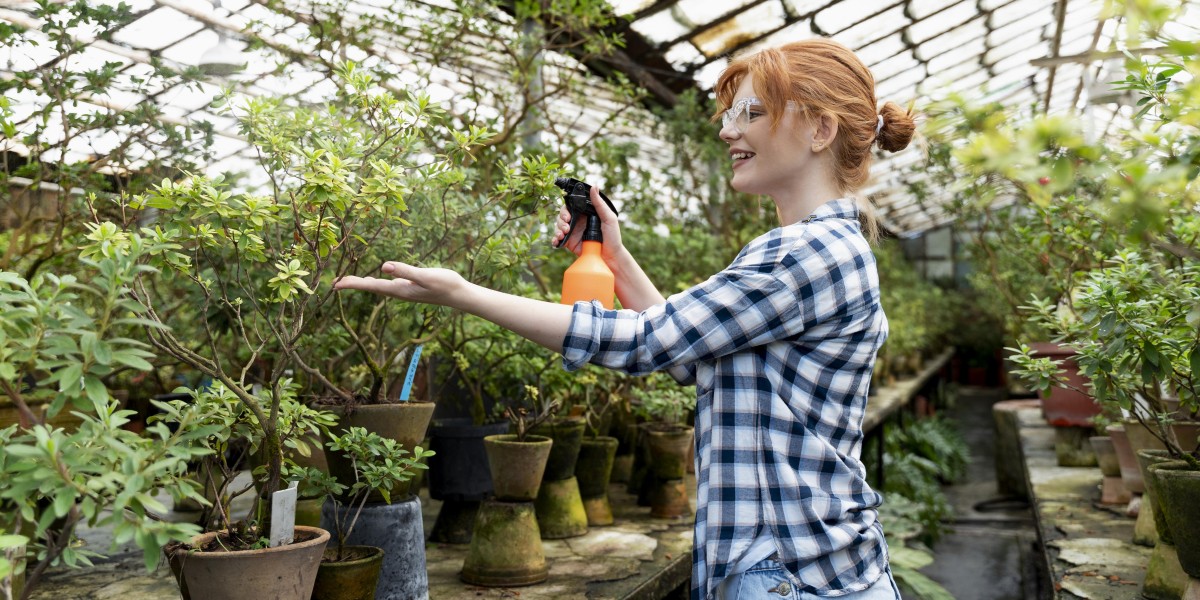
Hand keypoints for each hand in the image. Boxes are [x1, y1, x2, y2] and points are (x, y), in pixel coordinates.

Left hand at [334, 262, 467, 307]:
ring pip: (378, 287)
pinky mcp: (410, 287)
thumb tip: (384, 266)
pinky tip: (374, 279)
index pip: (371, 286)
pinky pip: (387, 284)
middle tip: (335, 283)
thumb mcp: (425, 276)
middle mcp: (399, 291)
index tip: (336, 283)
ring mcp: (404, 290)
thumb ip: (405, 271)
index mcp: (400, 289)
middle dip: (353, 284)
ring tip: (349, 282)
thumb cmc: (445, 284)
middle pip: (371, 287)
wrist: (459, 294)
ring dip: (363, 284)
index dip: (353, 283)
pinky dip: (375, 281)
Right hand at [551, 185, 624, 264]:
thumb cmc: (612, 236)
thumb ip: (600, 203)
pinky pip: (558, 239)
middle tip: (566, 226)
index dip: (566, 209)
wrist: (611, 257)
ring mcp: (573, 232)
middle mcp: (578, 221)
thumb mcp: (609, 218)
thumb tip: (594, 186)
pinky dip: (555, 239)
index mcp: (585, 213)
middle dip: (561, 220)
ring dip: (557, 229)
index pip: (571, 206)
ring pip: (559, 226)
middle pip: (562, 215)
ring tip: (563, 234)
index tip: (568, 215)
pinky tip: (556, 241)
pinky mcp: (570, 242)